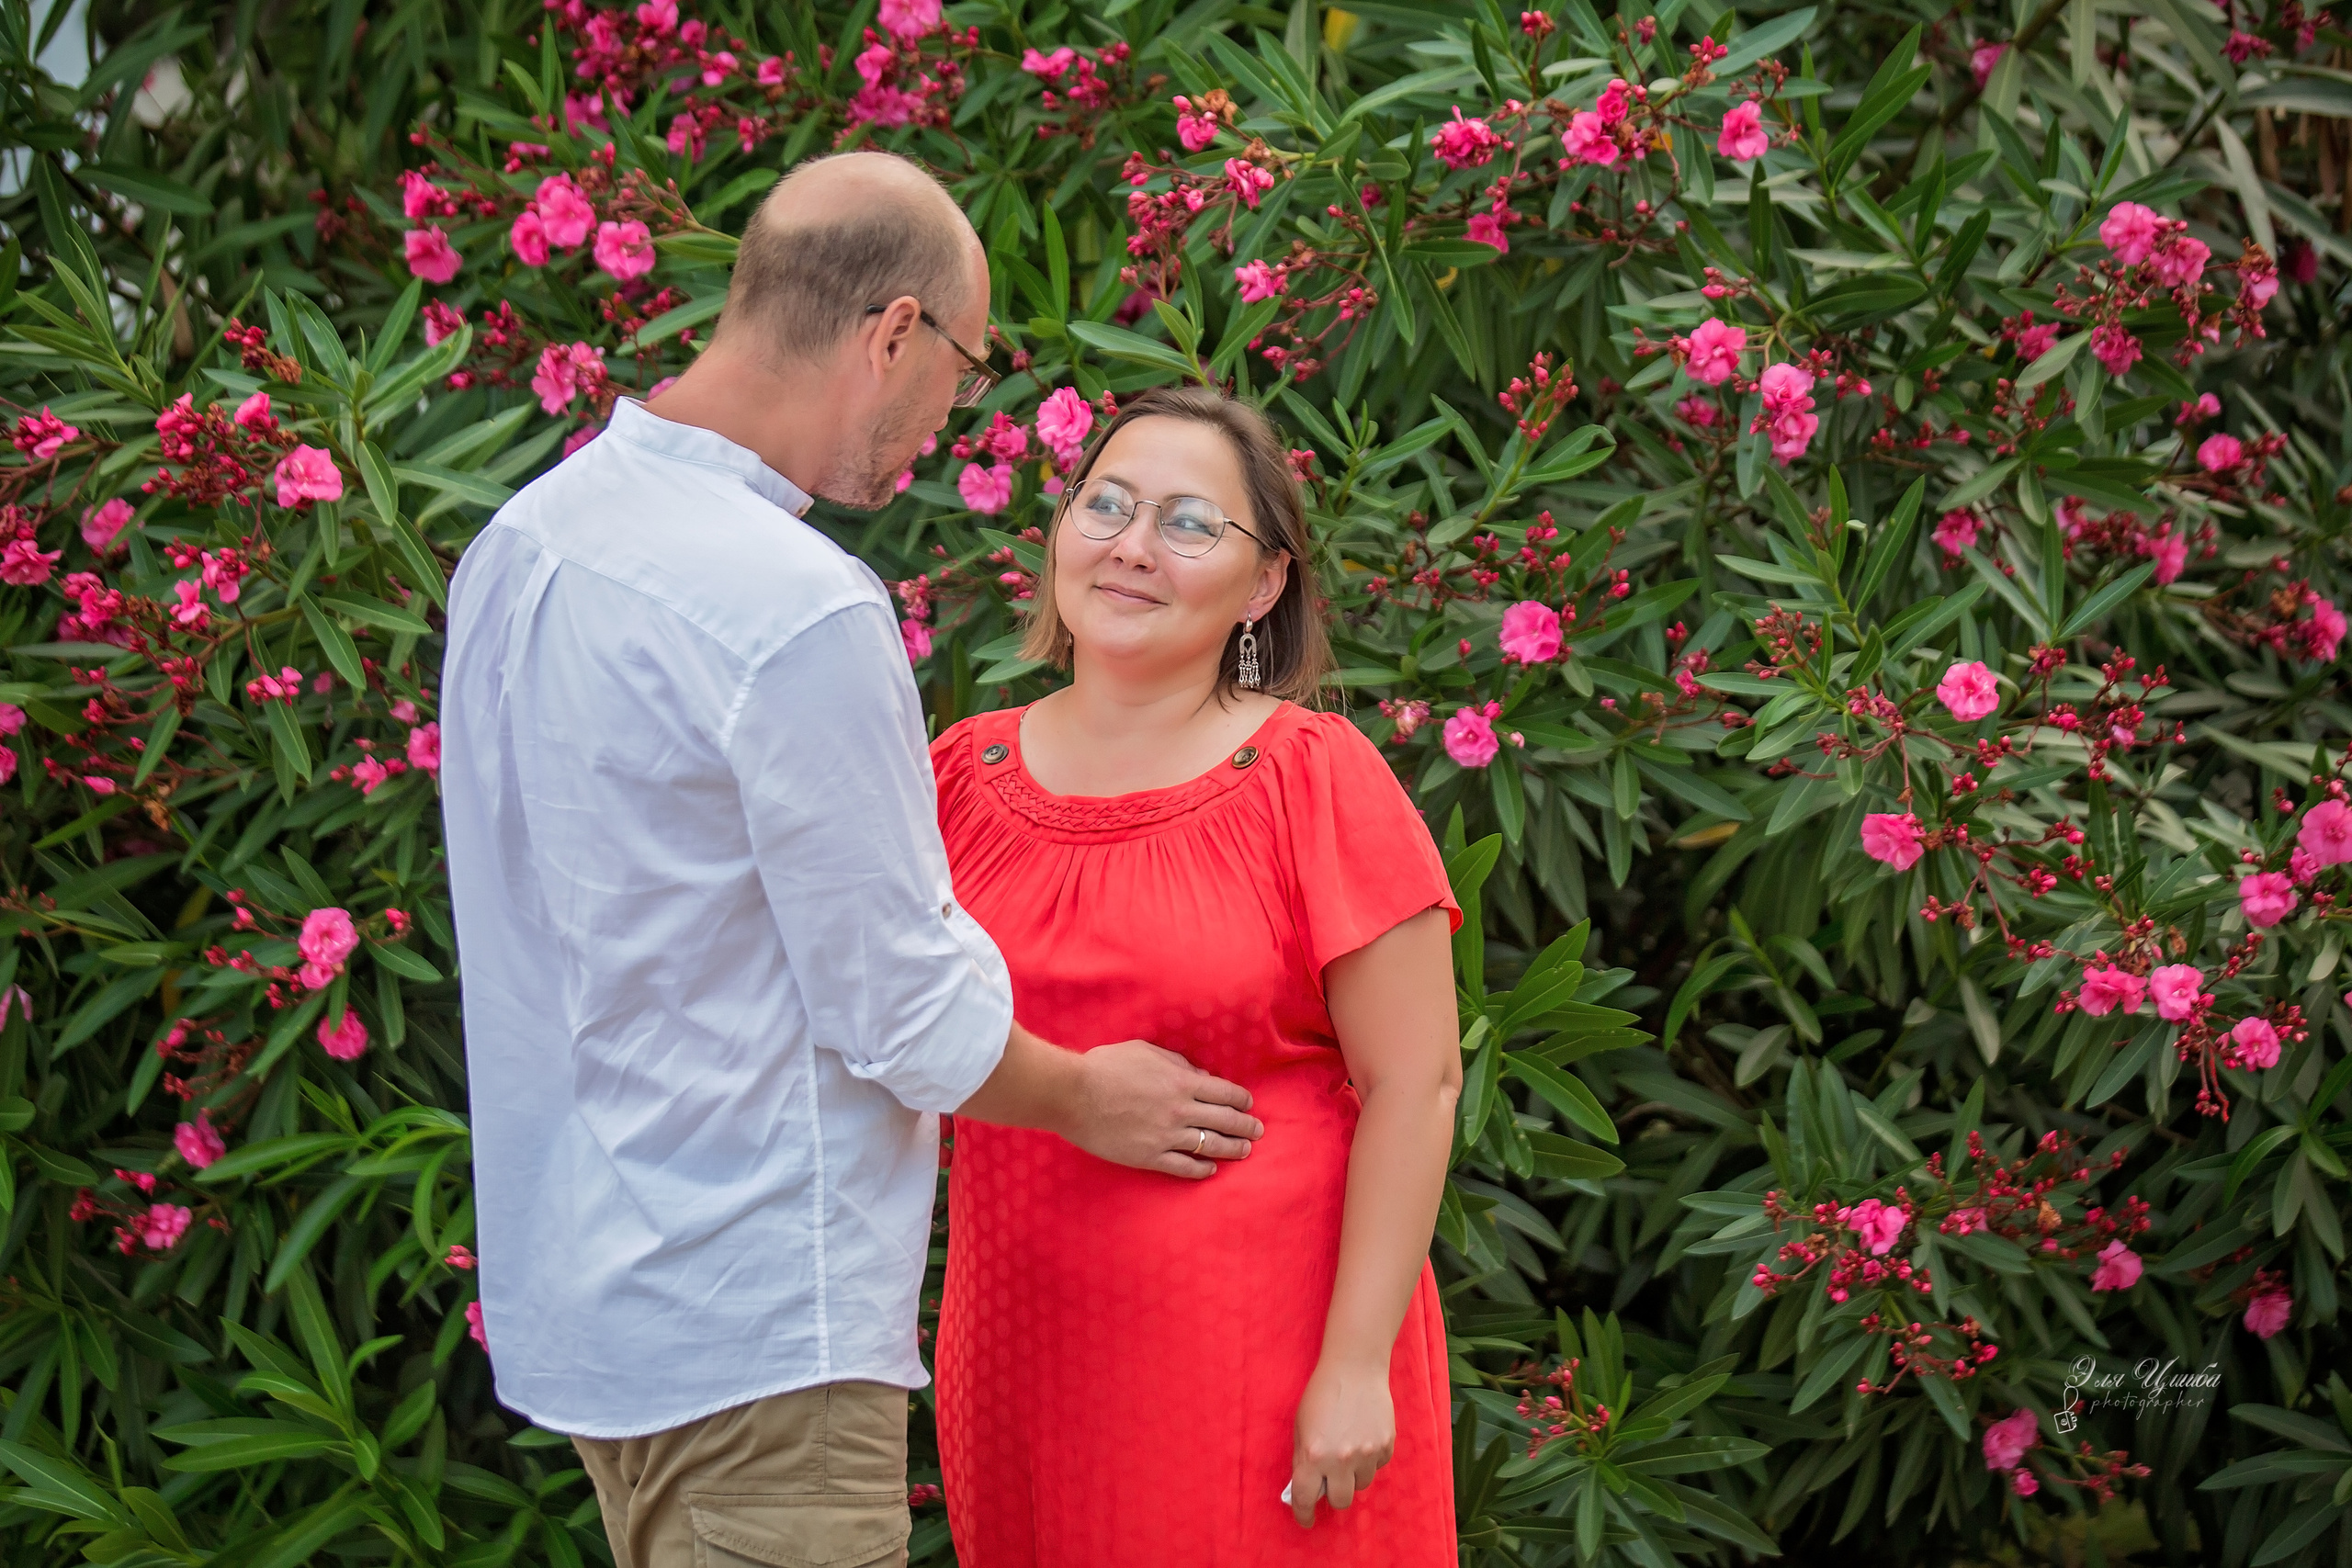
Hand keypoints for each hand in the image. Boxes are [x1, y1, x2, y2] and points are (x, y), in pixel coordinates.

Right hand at [1064, 1040, 1262, 1178]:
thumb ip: (1177, 1062)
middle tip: (1257, 1131)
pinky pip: (1183, 1166)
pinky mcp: (1149, 1156)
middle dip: (1246, 1126)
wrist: (1073, 1095)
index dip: (1241, 1100)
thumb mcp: (1146, 1051)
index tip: (1248, 1104)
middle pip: (1225, 1121)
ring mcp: (1166, 1136)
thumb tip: (1200, 1075)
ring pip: (1210, 1145)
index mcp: (1181, 1082)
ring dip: (1232, 1149)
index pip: (1225, 1093)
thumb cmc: (1106, 1067)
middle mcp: (1180, 1110)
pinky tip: (1210, 1169)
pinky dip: (1201, 1169)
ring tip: (1244, 1151)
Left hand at [1289, 1359, 1393, 1527]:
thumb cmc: (1321, 1394)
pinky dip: (1370, 1459)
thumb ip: (1302, 1459)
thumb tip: (1304, 1488)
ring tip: (1349, 1448)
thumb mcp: (1301, 1427)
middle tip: (1331, 1480)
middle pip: (1340, 1501)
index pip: (1305, 1499)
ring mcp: (1366, 1454)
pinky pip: (1378, 1466)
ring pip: (1361, 1485)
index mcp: (1313, 1455)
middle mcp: (1340, 1460)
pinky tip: (1364, 1436)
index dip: (1304, 1514)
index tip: (1305, 1519)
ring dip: (1353, 1475)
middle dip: (1334, 1493)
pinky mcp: (1386, 1446)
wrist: (1355, 1368)